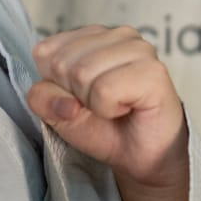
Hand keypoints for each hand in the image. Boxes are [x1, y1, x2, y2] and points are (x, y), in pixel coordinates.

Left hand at [27, 26, 188, 200]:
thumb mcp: (63, 117)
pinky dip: (108, 107)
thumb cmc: (106, 137)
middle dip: (70, 95)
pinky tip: (125, 115)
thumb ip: (47, 100)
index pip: (46, 50)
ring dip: (90, 104)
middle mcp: (120, 35)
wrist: (145, 166)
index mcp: (94, 37)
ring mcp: (141, 51)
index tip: (77, 106)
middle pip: (61, 60)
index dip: (52, 85)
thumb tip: (45, 94)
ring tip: (112, 115)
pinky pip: (106, 87)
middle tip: (98, 115)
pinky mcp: (156, 76)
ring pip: (81, 72)